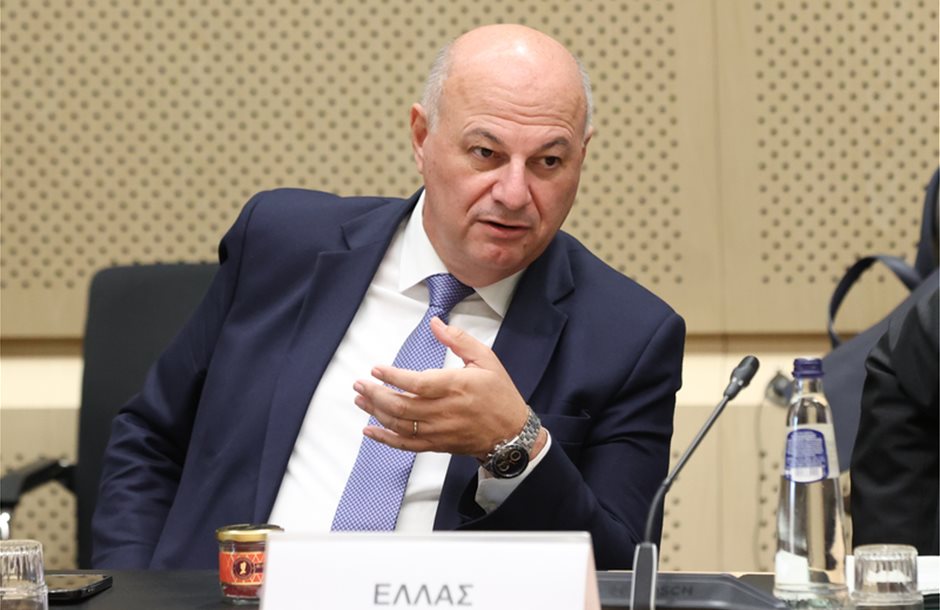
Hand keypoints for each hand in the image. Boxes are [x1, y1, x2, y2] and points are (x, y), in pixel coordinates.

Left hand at [353, 317, 540, 459]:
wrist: (512, 434)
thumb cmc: (499, 395)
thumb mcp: (486, 359)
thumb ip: (458, 340)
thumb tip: (435, 323)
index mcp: (457, 386)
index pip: (418, 384)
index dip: (393, 377)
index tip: (376, 369)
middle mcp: (445, 411)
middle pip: (402, 406)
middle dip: (375, 394)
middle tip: (359, 384)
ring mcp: (439, 430)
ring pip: (399, 424)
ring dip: (376, 412)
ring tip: (361, 399)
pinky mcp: (437, 444)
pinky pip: (406, 444)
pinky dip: (385, 439)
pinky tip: (370, 430)